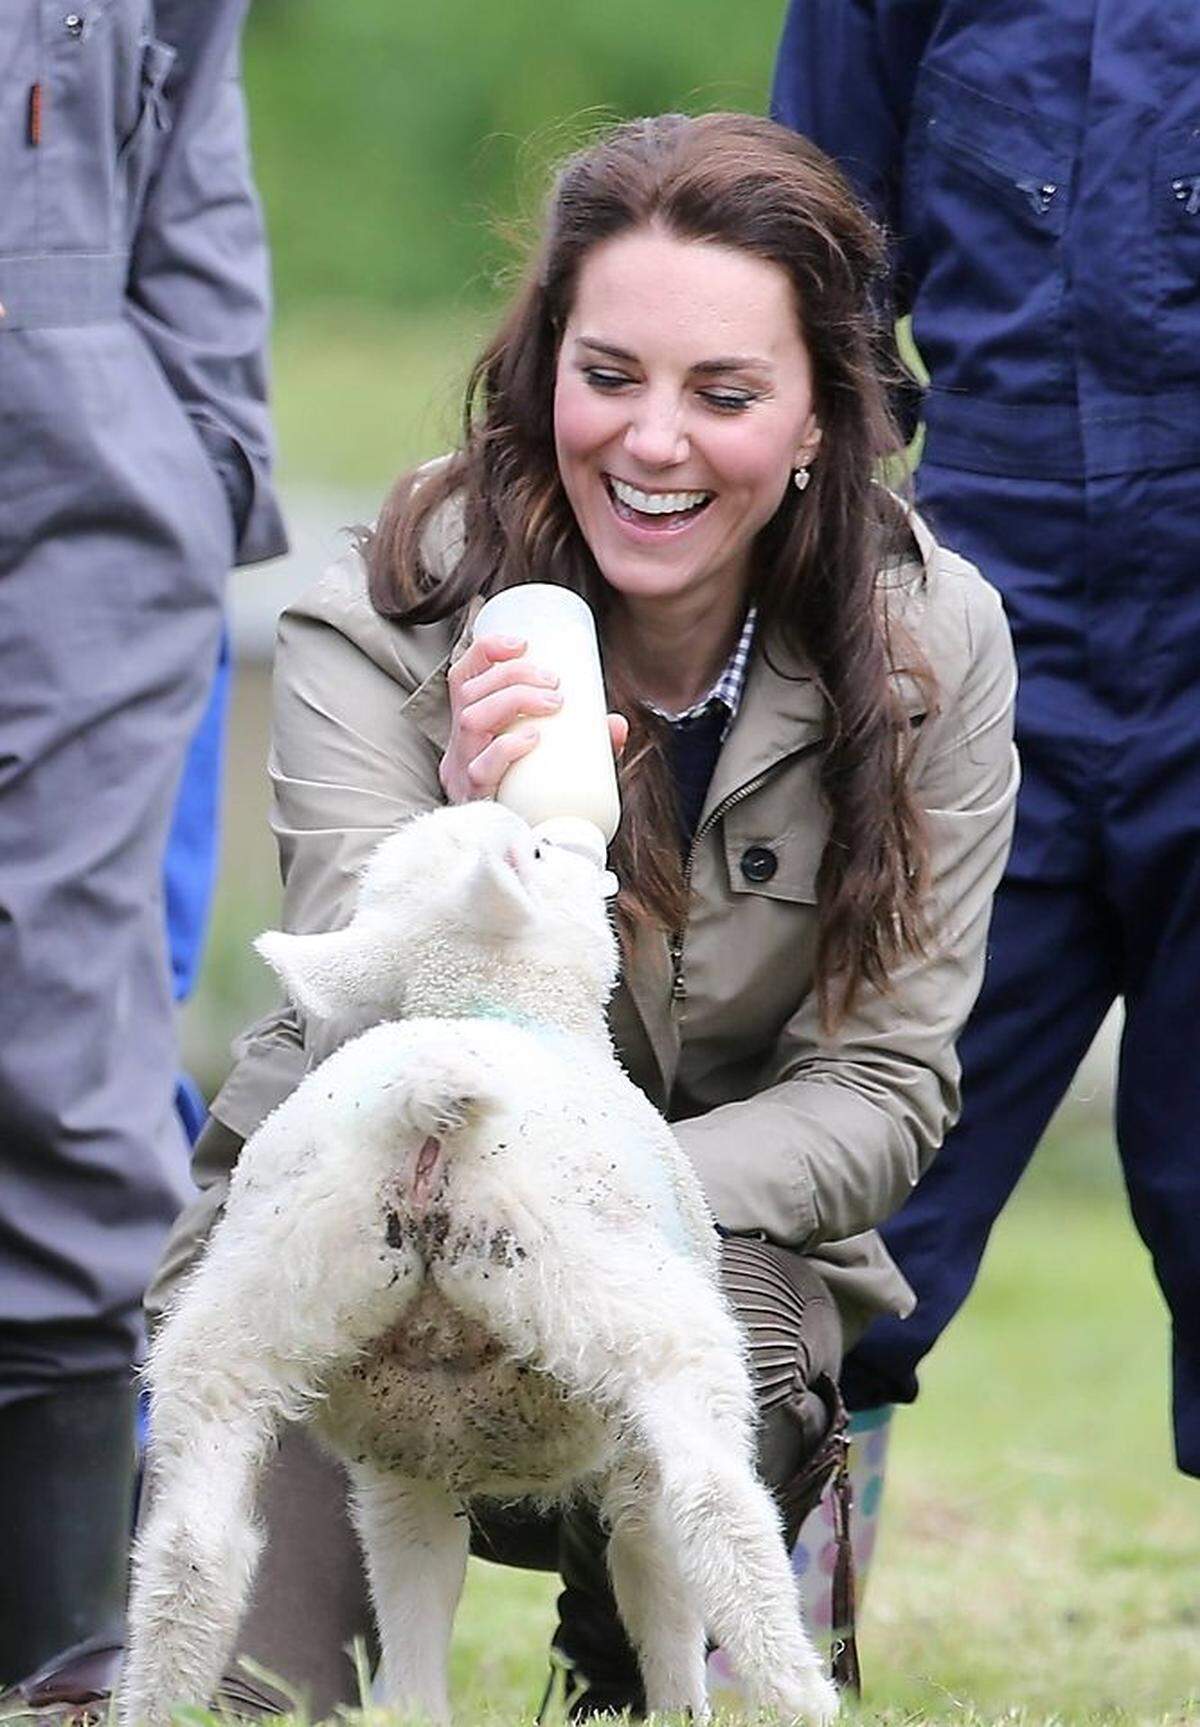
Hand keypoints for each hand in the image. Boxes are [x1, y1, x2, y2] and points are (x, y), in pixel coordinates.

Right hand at [440, 633, 627, 804]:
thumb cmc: (534, 801)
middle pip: (470, 694)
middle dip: (513, 677)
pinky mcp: (473, 802)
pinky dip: (507, 748)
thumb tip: (616, 724)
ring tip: (554, 702)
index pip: (462, 677)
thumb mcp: (557, 763)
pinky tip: (532, 739)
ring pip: (471, 721)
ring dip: (514, 701)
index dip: (486, 651)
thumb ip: (585, 744)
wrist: (522, 861)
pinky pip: (481, 769)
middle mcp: (458, 749)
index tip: (523, 642)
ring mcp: (461, 775)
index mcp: (469, 730)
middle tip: (556, 683)